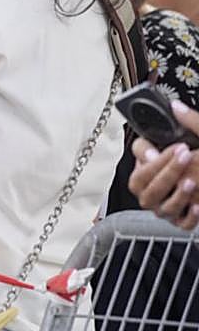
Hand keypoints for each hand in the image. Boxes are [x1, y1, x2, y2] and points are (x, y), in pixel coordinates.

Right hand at [129, 102, 198, 228]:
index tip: (164, 147)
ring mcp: (165, 205)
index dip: (146, 154)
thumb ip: (189, 121)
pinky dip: (188, 215)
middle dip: (164, 170)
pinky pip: (180, 223)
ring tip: (190, 181)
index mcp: (149, 164)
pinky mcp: (182, 221)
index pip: (137, 157)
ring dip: (175, 194)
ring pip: (159, 205)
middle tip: (183, 155)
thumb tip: (175, 107)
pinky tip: (197, 205)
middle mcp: (153, 186)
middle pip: (143, 184)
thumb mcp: (197, 137)